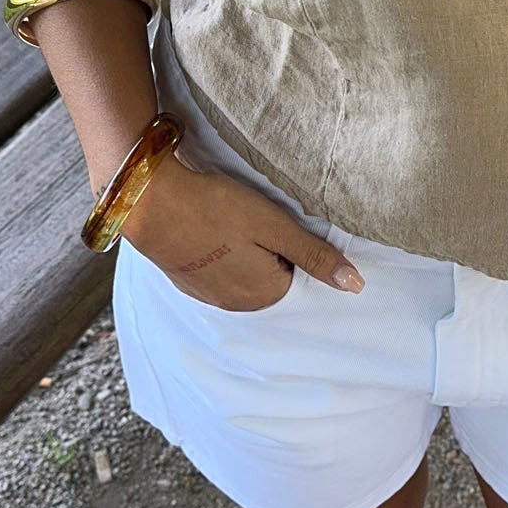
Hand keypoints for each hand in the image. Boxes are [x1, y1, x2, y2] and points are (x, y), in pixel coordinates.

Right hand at [120, 155, 363, 308]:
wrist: (150, 202)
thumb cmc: (216, 208)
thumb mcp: (274, 226)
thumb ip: (315, 256)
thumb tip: (356, 285)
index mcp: (265, 295)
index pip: (299, 275)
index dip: (291, 245)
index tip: (274, 224)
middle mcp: (238, 305)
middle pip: (272, 277)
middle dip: (269, 251)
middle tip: (252, 220)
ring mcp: (209, 296)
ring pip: (244, 275)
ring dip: (244, 252)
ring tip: (230, 223)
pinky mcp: (187, 282)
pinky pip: (218, 273)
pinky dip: (220, 254)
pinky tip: (211, 230)